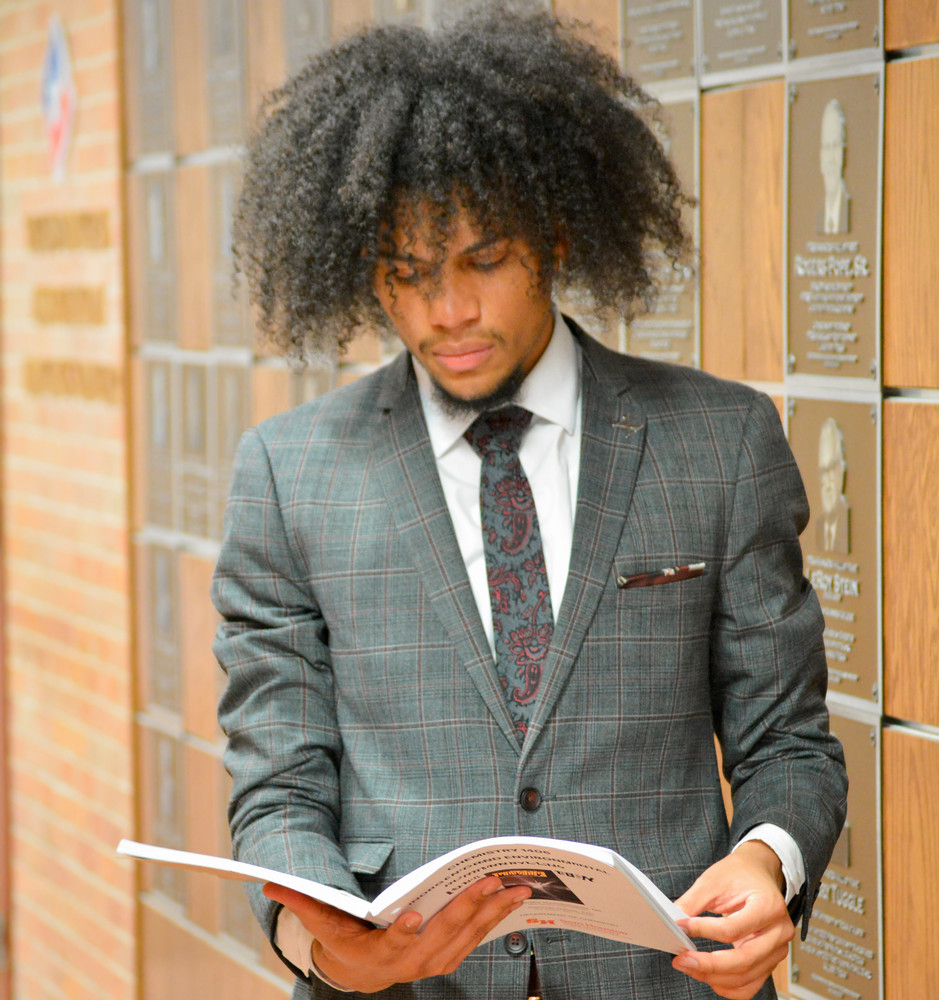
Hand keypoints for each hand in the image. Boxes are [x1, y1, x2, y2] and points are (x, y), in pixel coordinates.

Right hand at [264, 876, 531, 992]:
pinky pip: (479, 936)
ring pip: (469, 935)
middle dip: (468, 907)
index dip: (403, 931)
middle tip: (489, 881)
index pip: (393, 942)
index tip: (414, 914)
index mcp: (381, 952)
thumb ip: (301, 901)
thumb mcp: (321, 921)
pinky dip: (498, 917)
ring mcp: (436, 961)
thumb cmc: (344, 937)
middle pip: (443, 934)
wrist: (364, 972)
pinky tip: (515, 896)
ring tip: (518, 885)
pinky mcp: (451, 956)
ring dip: (494, 911)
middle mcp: (413, 962)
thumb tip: (268, 883)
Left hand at [671, 841, 793, 999]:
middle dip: (708, 964)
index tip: (680, 927)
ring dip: (714, 977)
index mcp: (769, 906)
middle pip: (744, 960)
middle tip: (681, 959)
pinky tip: (708, 977)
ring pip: (746, 977)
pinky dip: (728, 986)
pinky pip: (750, 984)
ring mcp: (778, 949)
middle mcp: (779, 932)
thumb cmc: (739, 874)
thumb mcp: (714, 880)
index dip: (704, 931)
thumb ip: (693, 902)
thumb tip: (672, 921)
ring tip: (688, 966)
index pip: (733, 928)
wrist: (759, 874)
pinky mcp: (770, 961)